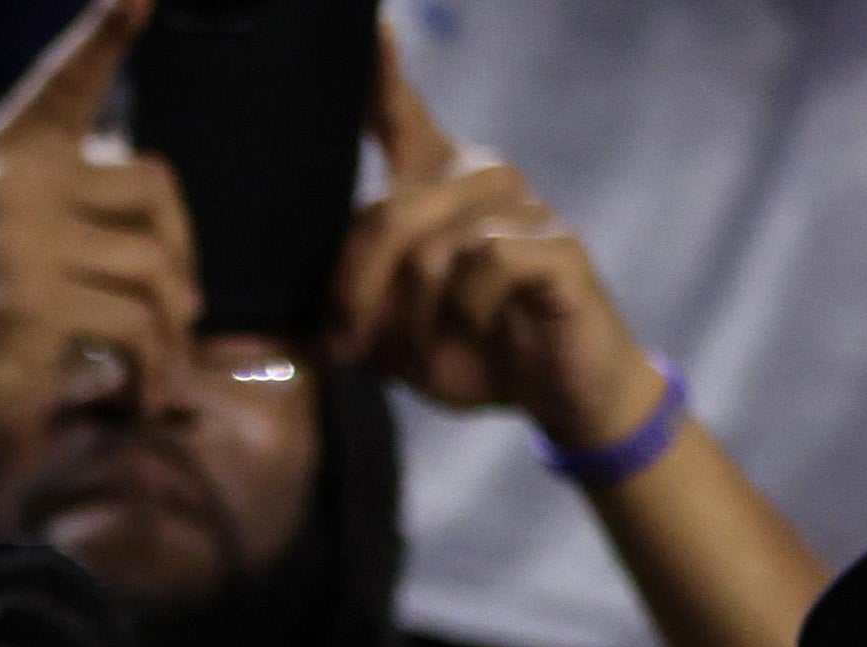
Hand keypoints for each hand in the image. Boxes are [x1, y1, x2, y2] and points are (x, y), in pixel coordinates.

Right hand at [0, 0, 199, 509]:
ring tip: (159, 366)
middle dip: (181, 251)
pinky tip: (144, 389)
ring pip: (153, 261)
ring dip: (170, 327)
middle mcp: (7, 184)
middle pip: (153, 183)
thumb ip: (50, 192)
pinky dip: (153, 364)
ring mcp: (20, 241)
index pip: (65, 82)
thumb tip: (156, 206)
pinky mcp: (34, 303)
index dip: (105, 33)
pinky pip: (136, 321)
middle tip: (178, 308)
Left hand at [335, 36, 666, 454]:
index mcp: (434, 184)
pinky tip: (483, 329)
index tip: (369, 26)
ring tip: (427, 355)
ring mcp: (524, 207)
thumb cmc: (468, 349)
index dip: (377, 74)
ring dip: (415, 322)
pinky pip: (485, 268)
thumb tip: (308, 300)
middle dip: (356, 296)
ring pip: (431, 252)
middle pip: (385, 215)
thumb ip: (346, 298)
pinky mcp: (557, 246)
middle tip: (352, 347)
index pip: (397, 115)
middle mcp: (480, 177)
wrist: (554, 390)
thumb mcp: (388, 328)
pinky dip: (468, 315)